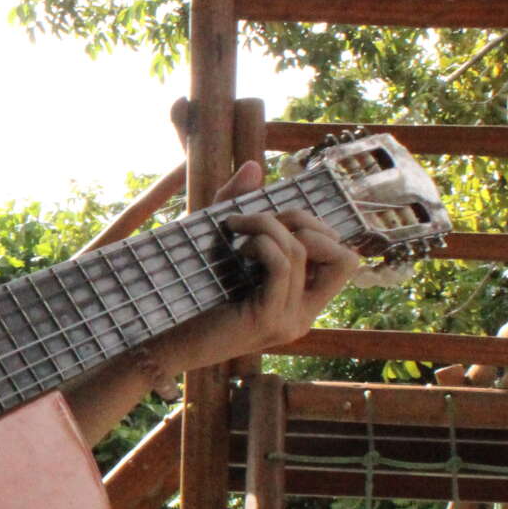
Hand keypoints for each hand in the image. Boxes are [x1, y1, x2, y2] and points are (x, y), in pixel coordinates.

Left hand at [164, 161, 362, 372]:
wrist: (163, 342)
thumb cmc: (190, 294)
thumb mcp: (219, 244)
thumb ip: (238, 206)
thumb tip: (255, 166)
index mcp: (302, 302)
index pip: (344, 259)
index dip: (317, 228)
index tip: (274, 220)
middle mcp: (304, 315)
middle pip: (344, 256)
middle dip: (304, 222)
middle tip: (259, 219)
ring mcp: (290, 320)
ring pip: (302, 251)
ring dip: (267, 224)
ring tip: (234, 227)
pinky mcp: (268, 320)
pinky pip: (282, 264)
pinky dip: (262, 242)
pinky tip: (238, 246)